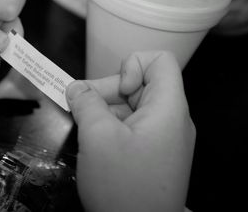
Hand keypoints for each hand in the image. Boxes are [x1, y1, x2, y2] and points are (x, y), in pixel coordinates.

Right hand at [66, 51, 195, 211]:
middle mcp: (171, 119)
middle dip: (107, 90)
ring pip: (133, 106)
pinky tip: (95, 140)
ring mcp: (163, 137)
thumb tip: (76, 88)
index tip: (114, 91)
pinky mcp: (154, 152)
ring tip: (84, 125)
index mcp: (168, 108)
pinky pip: (133, 126)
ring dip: (105, 109)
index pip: (159, 60)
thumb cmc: (123, 186)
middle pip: (140, 83)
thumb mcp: (97, 137)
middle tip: (79, 105)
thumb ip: (85, 103)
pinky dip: (112, 125)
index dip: (131, 65)